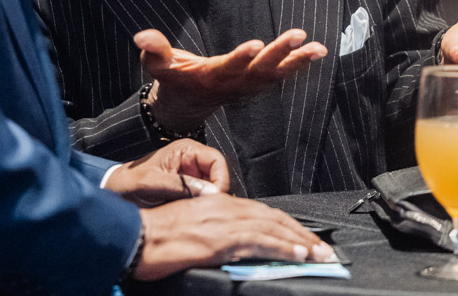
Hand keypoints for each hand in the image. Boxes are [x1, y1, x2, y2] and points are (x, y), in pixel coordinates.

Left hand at [103, 139, 228, 206]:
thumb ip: (180, 185)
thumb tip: (210, 193)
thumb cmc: (127, 182)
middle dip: (217, 194)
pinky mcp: (189, 193)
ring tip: (197, 215)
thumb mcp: (150, 182)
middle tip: (206, 211)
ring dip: (209, 204)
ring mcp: (192, 178)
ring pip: (214, 191)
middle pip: (220, 177)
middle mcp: (193, 162)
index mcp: (186, 150)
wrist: (114, 192)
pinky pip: (204, 201)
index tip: (215, 199)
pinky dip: (202, 210)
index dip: (221, 180)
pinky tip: (193, 218)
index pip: (217, 161)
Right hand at [133, 194, 334, 280]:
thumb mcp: (190, 228)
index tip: (304, 240)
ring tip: (319, 254)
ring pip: (271, 227)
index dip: (286, 226)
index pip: (262, 213)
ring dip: (300, 241)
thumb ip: (215, 232)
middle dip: (301, 234)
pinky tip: (297, 254)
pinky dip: (281, 246)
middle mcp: (224, 207)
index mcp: (216, 203)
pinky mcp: (220, 238)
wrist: (134, 237)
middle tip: (323, 250)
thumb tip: (235, 246)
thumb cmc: (153, 236)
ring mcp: (223, 222)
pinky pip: (258, 241)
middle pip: (273, 217)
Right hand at [135, 28, 326, 132]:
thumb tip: (141, 35)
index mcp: (210, 77)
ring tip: (318, 47)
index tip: (257, 44)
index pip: (228, 67)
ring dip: (297, 60)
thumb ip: (153, 50)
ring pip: (276, 74)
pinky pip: (280, 74)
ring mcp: (247, 85)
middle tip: (298, 36)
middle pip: (259, 69)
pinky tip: (315, 51)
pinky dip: (298, 64)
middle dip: (280, 53)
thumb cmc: (172, 79)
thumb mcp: (157, 65)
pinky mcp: (256, 82)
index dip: (242, 57)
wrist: (186, 104)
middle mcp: (233, 83)